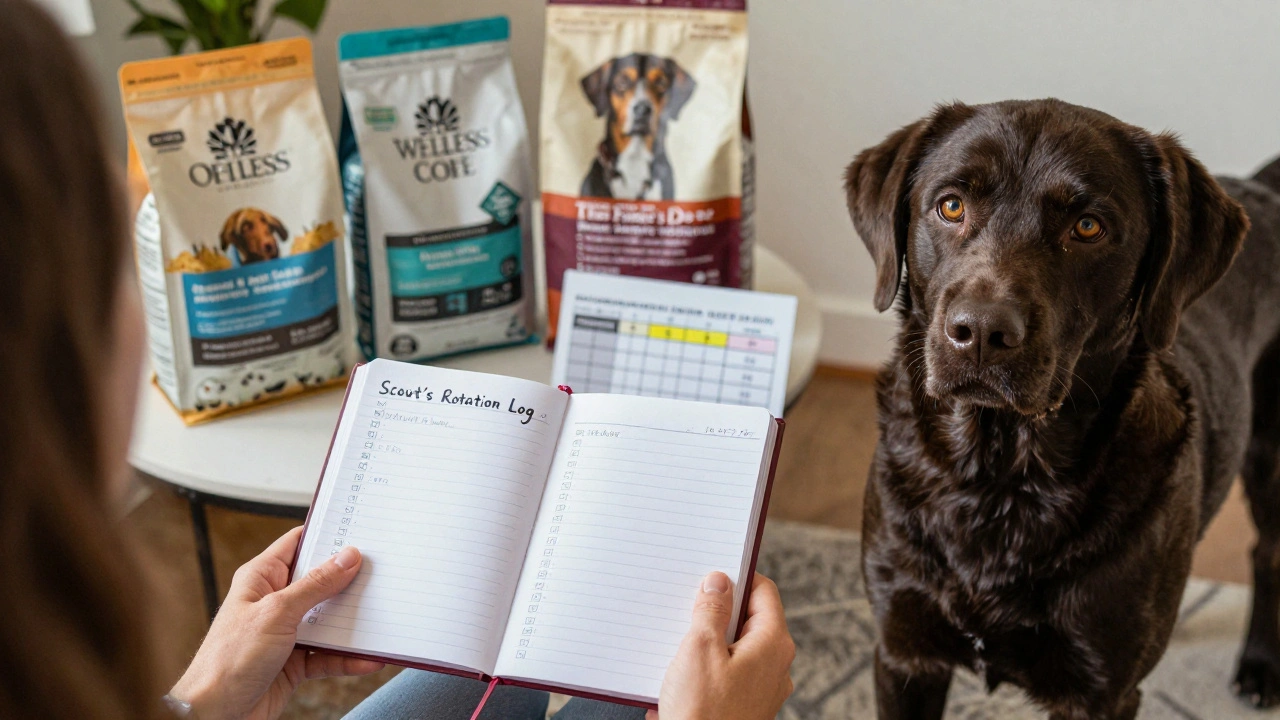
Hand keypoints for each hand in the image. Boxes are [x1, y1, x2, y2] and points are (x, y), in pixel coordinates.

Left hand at [170, 527, 383, 719]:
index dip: (326, 535)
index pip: (297, 544)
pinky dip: (348, 657)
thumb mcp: (277, 613)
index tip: (358, 532)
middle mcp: (275, 601)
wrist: (214, 715)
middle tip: (380, 574)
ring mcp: (286, 632)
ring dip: (353, 623)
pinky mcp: (295, 661)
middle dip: (349, 580)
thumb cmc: (227, 661)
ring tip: (382, 618)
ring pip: (329, 619)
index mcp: (261, 578)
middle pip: (320, 582)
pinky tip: (368, 659)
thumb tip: (346, 557)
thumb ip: (315, 585)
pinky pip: (329, 654)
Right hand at [647, 572, 794, 719]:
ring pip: (735, 646)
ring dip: (708, 639)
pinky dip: (706, 666)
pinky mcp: (744, 705)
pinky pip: (727, 673)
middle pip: (749, 618)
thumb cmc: (703, 714)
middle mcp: (775, 665)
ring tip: (678, 640)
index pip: (763, 591)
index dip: (737, 577)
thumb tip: (719, 581)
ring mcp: (761, 687)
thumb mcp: (700, 650)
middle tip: (688, 605)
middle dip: (717, 610)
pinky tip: (678, 671)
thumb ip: (711, 610)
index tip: (710, 574)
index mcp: (773, 643)